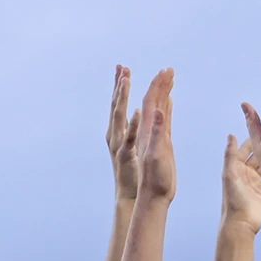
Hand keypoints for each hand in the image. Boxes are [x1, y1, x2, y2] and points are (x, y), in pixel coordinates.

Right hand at [106, 65, 140, 200]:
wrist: (130, 194)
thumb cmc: (133, 169)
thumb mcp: (136, 143)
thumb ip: (137, 126)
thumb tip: (144, 109)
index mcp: (120, 130)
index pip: (119, 102)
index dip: (120, 85)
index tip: (121, 66)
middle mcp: (116, 134)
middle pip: (116, 105)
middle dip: (119, 85)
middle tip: (122, 67)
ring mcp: (119, 144)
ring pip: (119, 116)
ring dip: (122, 98)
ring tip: (125, 80)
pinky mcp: (125, 155)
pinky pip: (128, 137)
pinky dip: (131, 123)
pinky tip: (136, 111)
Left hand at [136, 68, 175, 202]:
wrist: (154, 196)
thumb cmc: (155, 179)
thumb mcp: (155, 156)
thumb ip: (157, 133)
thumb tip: (157, 111)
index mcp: (146, 130)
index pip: (149, 102)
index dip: (156, 85)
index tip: (164, 70)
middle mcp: (149, 130)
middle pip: (153, 101)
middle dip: (159, 83)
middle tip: (168, 68)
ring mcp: (156, 135)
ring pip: (159, 108)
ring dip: (163, 91)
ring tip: (169, 77)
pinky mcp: (162, 143)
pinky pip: (164, 119)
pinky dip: (167, 107)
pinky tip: (170, 100)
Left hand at [220, 133, 260, 234]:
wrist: (240, 225)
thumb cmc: (232, 201)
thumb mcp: (229, 175)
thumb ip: (230, 155)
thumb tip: (230, 135)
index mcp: (238, 167)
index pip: (248, 146)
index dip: (257, 136)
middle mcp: (248, 173)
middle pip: (260, 153)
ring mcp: (258, 182)